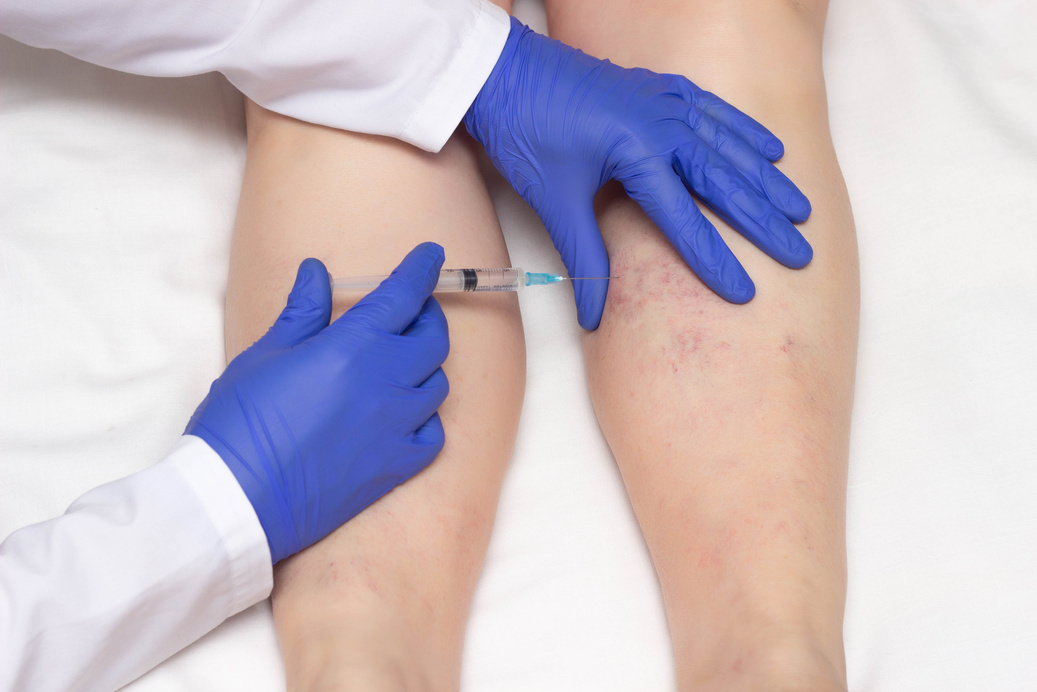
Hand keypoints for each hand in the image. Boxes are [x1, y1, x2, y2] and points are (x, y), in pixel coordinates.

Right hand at [186, 243, 449, 562]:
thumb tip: (317, 271)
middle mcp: (384, 383)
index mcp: (351, 347)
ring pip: (437, 385)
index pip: (402, 296)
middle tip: (412, 312)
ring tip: (404, 363)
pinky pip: (433, 434)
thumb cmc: (240, 421)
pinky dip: (427, 418)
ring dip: (426, 367)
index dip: (420, 270)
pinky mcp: (395, 467)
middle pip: (432, 339)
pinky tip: (406, 414)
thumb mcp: (265, 354)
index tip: (430, 255)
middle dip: (428, 317)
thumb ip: (302, 311)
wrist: (235, 498)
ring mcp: (395, 427)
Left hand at [465, 18, 812, 329]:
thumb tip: (595, 316)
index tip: (745, 292)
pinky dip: (744, 131)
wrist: (502, 72)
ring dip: (766, 179)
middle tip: (799, 253)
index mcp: (636, 152)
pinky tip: (770, 149)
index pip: (685, 220)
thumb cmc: (525, 133)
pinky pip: (713, 111)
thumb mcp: (555, 201)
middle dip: (763, 221)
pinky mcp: (657, 88)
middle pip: (725, 180)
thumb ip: (585, 257)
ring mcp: (663, 100)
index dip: (716, 260)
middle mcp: (661, 122)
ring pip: (729, 145)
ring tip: (800, 209)